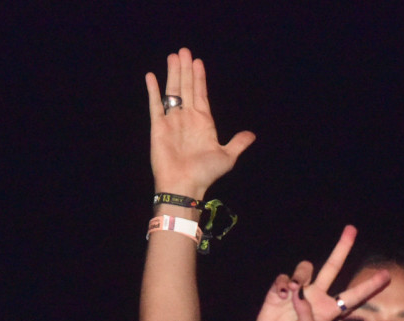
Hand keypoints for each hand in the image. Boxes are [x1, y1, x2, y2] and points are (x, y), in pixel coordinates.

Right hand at [146, 48, 255, 196]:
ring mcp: (172, 121)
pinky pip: (155, 105)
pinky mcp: (158, 127)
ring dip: (173, 73)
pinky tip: (151, 76)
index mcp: (203, 122)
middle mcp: (187, 118)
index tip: (198, 62)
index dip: (199, 78)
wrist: (184, 185)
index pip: (201, 94)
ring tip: (173, 56)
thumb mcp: (227, 157)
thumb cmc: (205, 173)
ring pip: (172, 91)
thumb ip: (238, 143)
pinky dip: (153, 91)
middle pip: (186, 87)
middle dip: (185, 69)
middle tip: (184, 51)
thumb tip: (251, 135)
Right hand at [254, 226, 389, 320]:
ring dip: (300, 274)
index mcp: (329, 309)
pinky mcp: (279, 291)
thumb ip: (307, 314)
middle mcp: (316, 296)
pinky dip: (282, 283)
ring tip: (292, 290)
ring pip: (306, 267)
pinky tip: (280, 295)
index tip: (386, 276)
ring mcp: (298, 291)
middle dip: (342, 248)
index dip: (369, 286)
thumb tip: (299, 292)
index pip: (353, 295)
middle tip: (351, 229)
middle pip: (332, 266)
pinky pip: (284, 277)